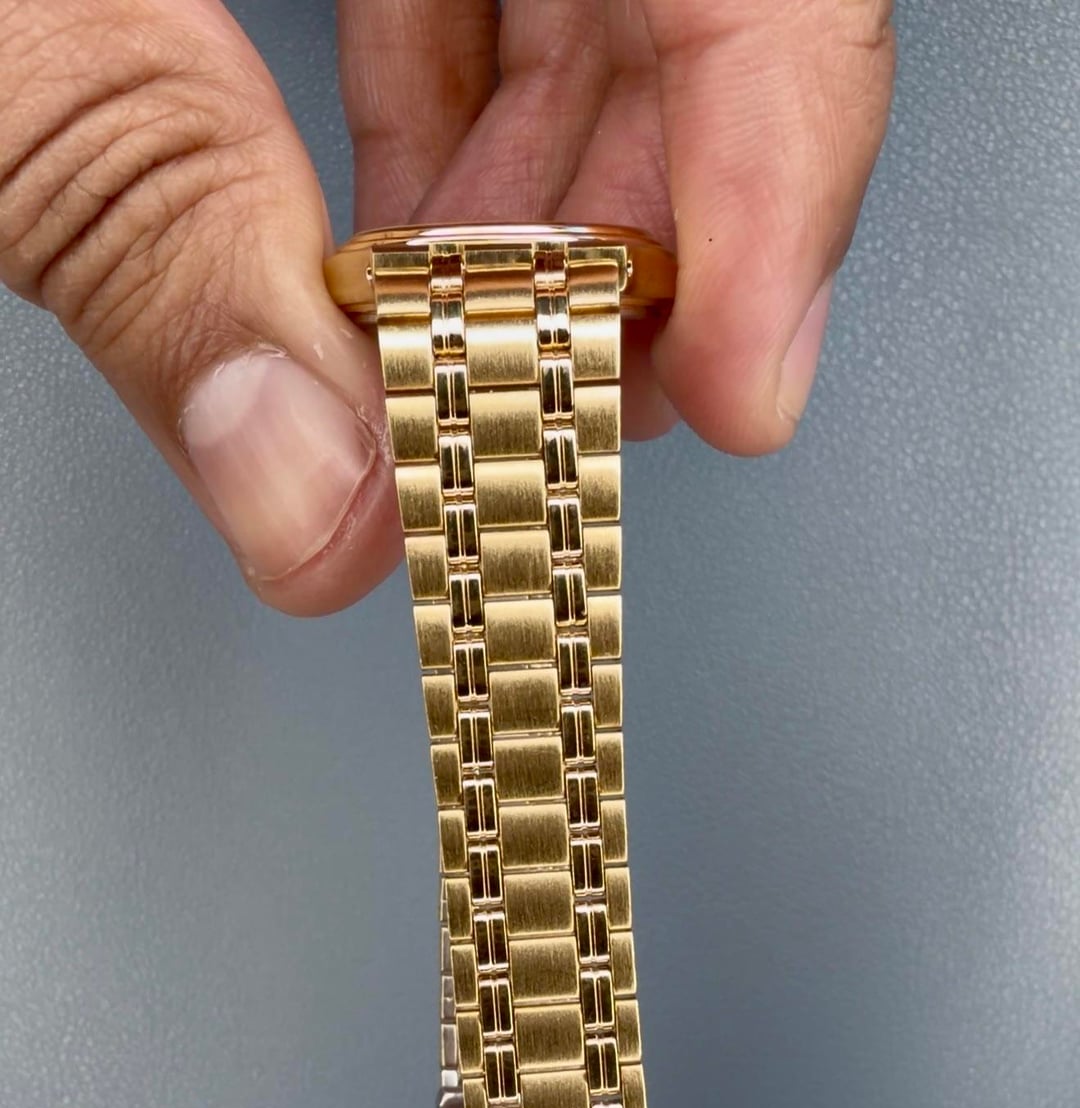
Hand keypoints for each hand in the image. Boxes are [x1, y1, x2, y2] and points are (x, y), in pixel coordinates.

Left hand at [0, 0, 893, 615]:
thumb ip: (139, 212)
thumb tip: (311, 497)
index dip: (781, 150)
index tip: (743, 380)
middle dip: (646, 245)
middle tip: (564, 432)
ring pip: (586, 14)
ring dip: (539, 240)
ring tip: (469, 390)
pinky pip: (462, 3)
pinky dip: (442, 169)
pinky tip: (398, 285)